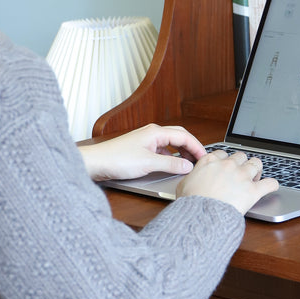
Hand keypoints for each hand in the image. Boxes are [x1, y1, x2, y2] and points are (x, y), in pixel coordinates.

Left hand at [77, 125, 206, 182]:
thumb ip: (170, 165)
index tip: (204, 158)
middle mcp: (151, 133)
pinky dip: (169, 158)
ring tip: (187, 164)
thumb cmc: (116, 159)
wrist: (95, 163)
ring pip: (169, 144)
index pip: (184, 136)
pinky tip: (170, 166)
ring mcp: (145, 141)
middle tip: (199, 159)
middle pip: (178, 136)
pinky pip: (161, 151)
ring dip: (180, 152)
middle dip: (191, 147)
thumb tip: (187, 166)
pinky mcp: (139, 150)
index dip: (197, 147)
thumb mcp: (148, 164)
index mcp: (156, 132)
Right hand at [175, 149, 278, 214]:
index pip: (223, 154)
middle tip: (241, 173)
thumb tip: (192, 179)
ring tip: (256, 176)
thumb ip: (191, 177)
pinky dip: (272, 184)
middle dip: (242, 163)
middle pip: (241, 156)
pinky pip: (270, 183)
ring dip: (257, 169)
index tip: (226, 166)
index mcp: (211, 161)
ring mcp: (242, 176)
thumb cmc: (190, 203)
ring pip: (257, 163)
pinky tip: (272, 186)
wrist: (201, 216)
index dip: (226, 160)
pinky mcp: (253, 191)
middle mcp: (228, 165)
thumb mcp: (183, 185)